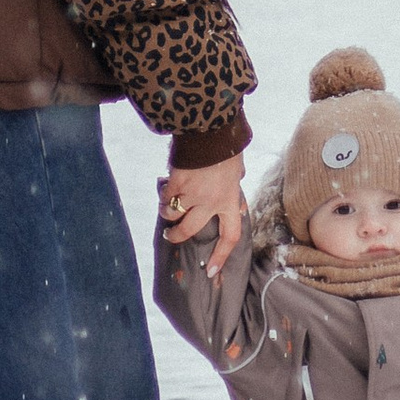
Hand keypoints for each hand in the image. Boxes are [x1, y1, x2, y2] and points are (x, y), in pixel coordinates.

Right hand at [159, 157, 246, 277]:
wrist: (211, 127)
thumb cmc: (226, 147)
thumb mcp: (237, 171)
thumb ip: (233, 188)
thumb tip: (237, 198)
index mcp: (229, 200)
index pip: (230, 236)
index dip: (221, 255)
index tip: (212, 271)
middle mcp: (211, 201)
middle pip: (190, 230)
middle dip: (177, 236)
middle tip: (171, 236)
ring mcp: (192, 192)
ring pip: (173, 214)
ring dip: (167, 213)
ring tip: (165, 208)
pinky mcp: (177, 182)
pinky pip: (165, 197)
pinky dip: (163, 195)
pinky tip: (164, 190)